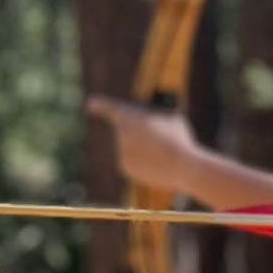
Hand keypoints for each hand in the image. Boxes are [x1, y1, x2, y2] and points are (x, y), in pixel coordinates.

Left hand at [87, 95, 201, 188]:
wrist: (182, 165)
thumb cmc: (179, 137)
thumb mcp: (170, 118)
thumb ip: (154, 118)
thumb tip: (149, 127)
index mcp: (126, 116)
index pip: (108, 108)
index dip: (100, 105)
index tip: (91, 104)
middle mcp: (118, 133)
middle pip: (128, 130)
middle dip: (140, 132)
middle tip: (161, 137)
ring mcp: (120, 152)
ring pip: (132, 146)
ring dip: (145, 148)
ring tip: (163, 151)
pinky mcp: (124, 168)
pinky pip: (134, 161)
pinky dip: (145, 162)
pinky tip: (158, 164)